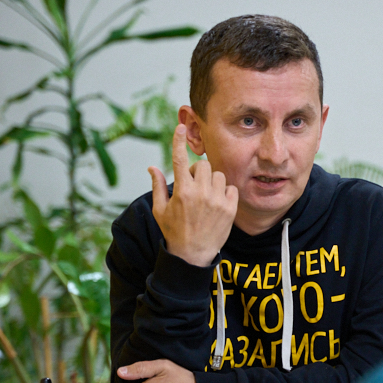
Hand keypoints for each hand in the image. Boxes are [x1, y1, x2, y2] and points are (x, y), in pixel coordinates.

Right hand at [149, 124, 238, 266]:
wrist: (193, 255)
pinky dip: (225, 193)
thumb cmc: (174, 232)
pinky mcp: (230, 208)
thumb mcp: (160, 210)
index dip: (178, 141)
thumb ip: (157, 186)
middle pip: (203, 165)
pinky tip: (217, 204)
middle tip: (194, 187)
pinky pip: (231, 188)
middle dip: (198, 172)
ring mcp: (217, 200)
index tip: (180, 126)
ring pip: (219, 175)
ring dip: (212, 182)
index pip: (180, 160)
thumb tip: (152, 167)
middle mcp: (200, 193)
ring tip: (206, 197)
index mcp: (181, 191)